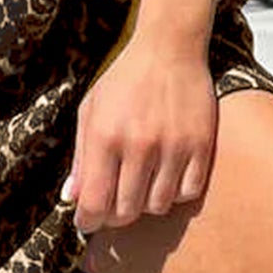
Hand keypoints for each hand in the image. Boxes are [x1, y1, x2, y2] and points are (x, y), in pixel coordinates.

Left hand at [62, 31, 218, 233]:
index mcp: (104, 136)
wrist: (169, 49)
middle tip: (113, 206)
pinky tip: (166, 176)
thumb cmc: (124, 80)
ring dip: (146, 204)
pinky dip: (175, 193)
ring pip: (157, 206)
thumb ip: (80, 157)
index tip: (87, 224)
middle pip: (126, 211)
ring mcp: (172, 147)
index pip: (94, 202)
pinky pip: (187, 193)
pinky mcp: (200, 146)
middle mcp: (138, 145)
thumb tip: (72, 198)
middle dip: (115, 216)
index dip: (88, 222)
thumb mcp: (91, 110)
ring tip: (140, 186)